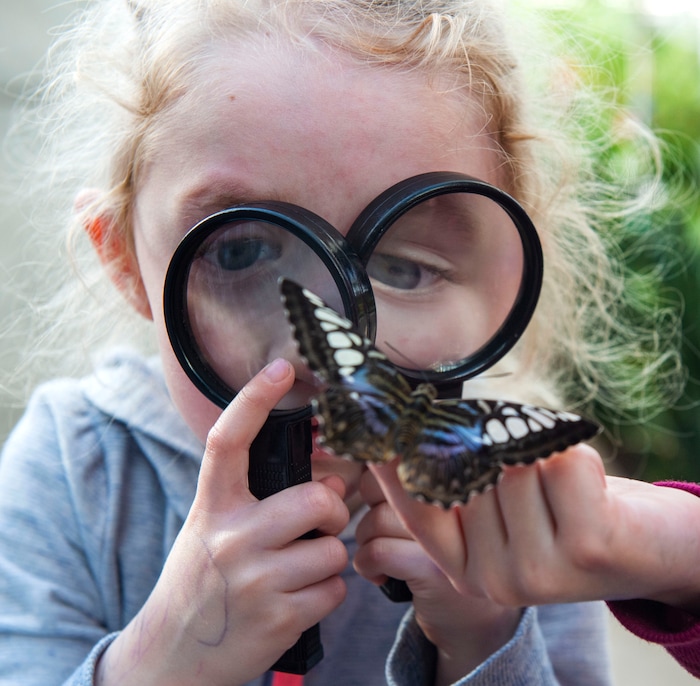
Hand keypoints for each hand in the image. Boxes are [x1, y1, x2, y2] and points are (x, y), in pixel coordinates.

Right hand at [97, 359, 349, 685]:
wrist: (174, 654)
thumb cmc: (203, 579)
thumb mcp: (213, 528)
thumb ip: (261, 500)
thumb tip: (332, 482)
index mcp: (212, 506)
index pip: (228, 440)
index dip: (254, 398)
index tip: (281, 367)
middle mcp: (230, 537)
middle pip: (318, 500)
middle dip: (334, 509)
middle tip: (323, 520)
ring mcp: (253, 580)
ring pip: (334, 550)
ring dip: (328, 558)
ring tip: (300, 569)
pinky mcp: (277, 619)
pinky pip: (335, 590)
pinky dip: (327, 594)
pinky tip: (298, 599)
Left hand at [354, 469, 520, 685]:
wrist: (475, 620)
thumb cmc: (443, 556)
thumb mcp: (434, 512)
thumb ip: (409, 484)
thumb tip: (365, 460)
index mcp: (453, 479)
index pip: (398, 458)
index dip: (379, 479)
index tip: (379, 499)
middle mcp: (454, 501)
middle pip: (382, 486)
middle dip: (370, 510)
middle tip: (381, 531)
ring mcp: (448, 535)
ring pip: (375, 520)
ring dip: (365, 541)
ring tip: (382, 555)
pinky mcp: (434, 569)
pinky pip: (376, 552)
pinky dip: (366, 565)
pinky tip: (380, 575)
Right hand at [369, 446, 699, 613]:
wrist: (650, 546)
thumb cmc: (566, 514)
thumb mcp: (504, 511)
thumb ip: (458, 485)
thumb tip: (403, 434)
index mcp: (466, 570)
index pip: (417, 508)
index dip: (397, 466)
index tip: (380, 432)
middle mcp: (495, 581)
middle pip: (471, 473)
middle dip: (499, 450)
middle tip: (530, 463)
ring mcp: (539, 572)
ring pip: (515, 466)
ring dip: (541, 455)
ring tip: (563, 484)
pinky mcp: (586, 550)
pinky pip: (561, 462)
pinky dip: (575, 454)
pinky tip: (590, 487)